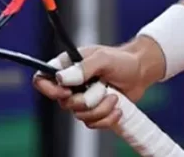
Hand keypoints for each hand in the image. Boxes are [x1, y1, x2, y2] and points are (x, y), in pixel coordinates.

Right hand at [34, 37, 165, 130]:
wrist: (141, 73)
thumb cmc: (122, 60)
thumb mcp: (104, 59)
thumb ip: (83, 68)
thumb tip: (61, 79)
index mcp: (67, 66)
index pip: (42, 79)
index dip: (49, 89)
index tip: (67, 92)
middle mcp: (71, 84)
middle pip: (64, 103)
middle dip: (87, 99)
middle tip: (103, 87)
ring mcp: (81, 99)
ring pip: (79, 115)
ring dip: (101, 108)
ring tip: (114, 96)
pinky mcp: (93, 112)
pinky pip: (92, 124)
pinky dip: (107, 117)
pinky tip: (117, 107)